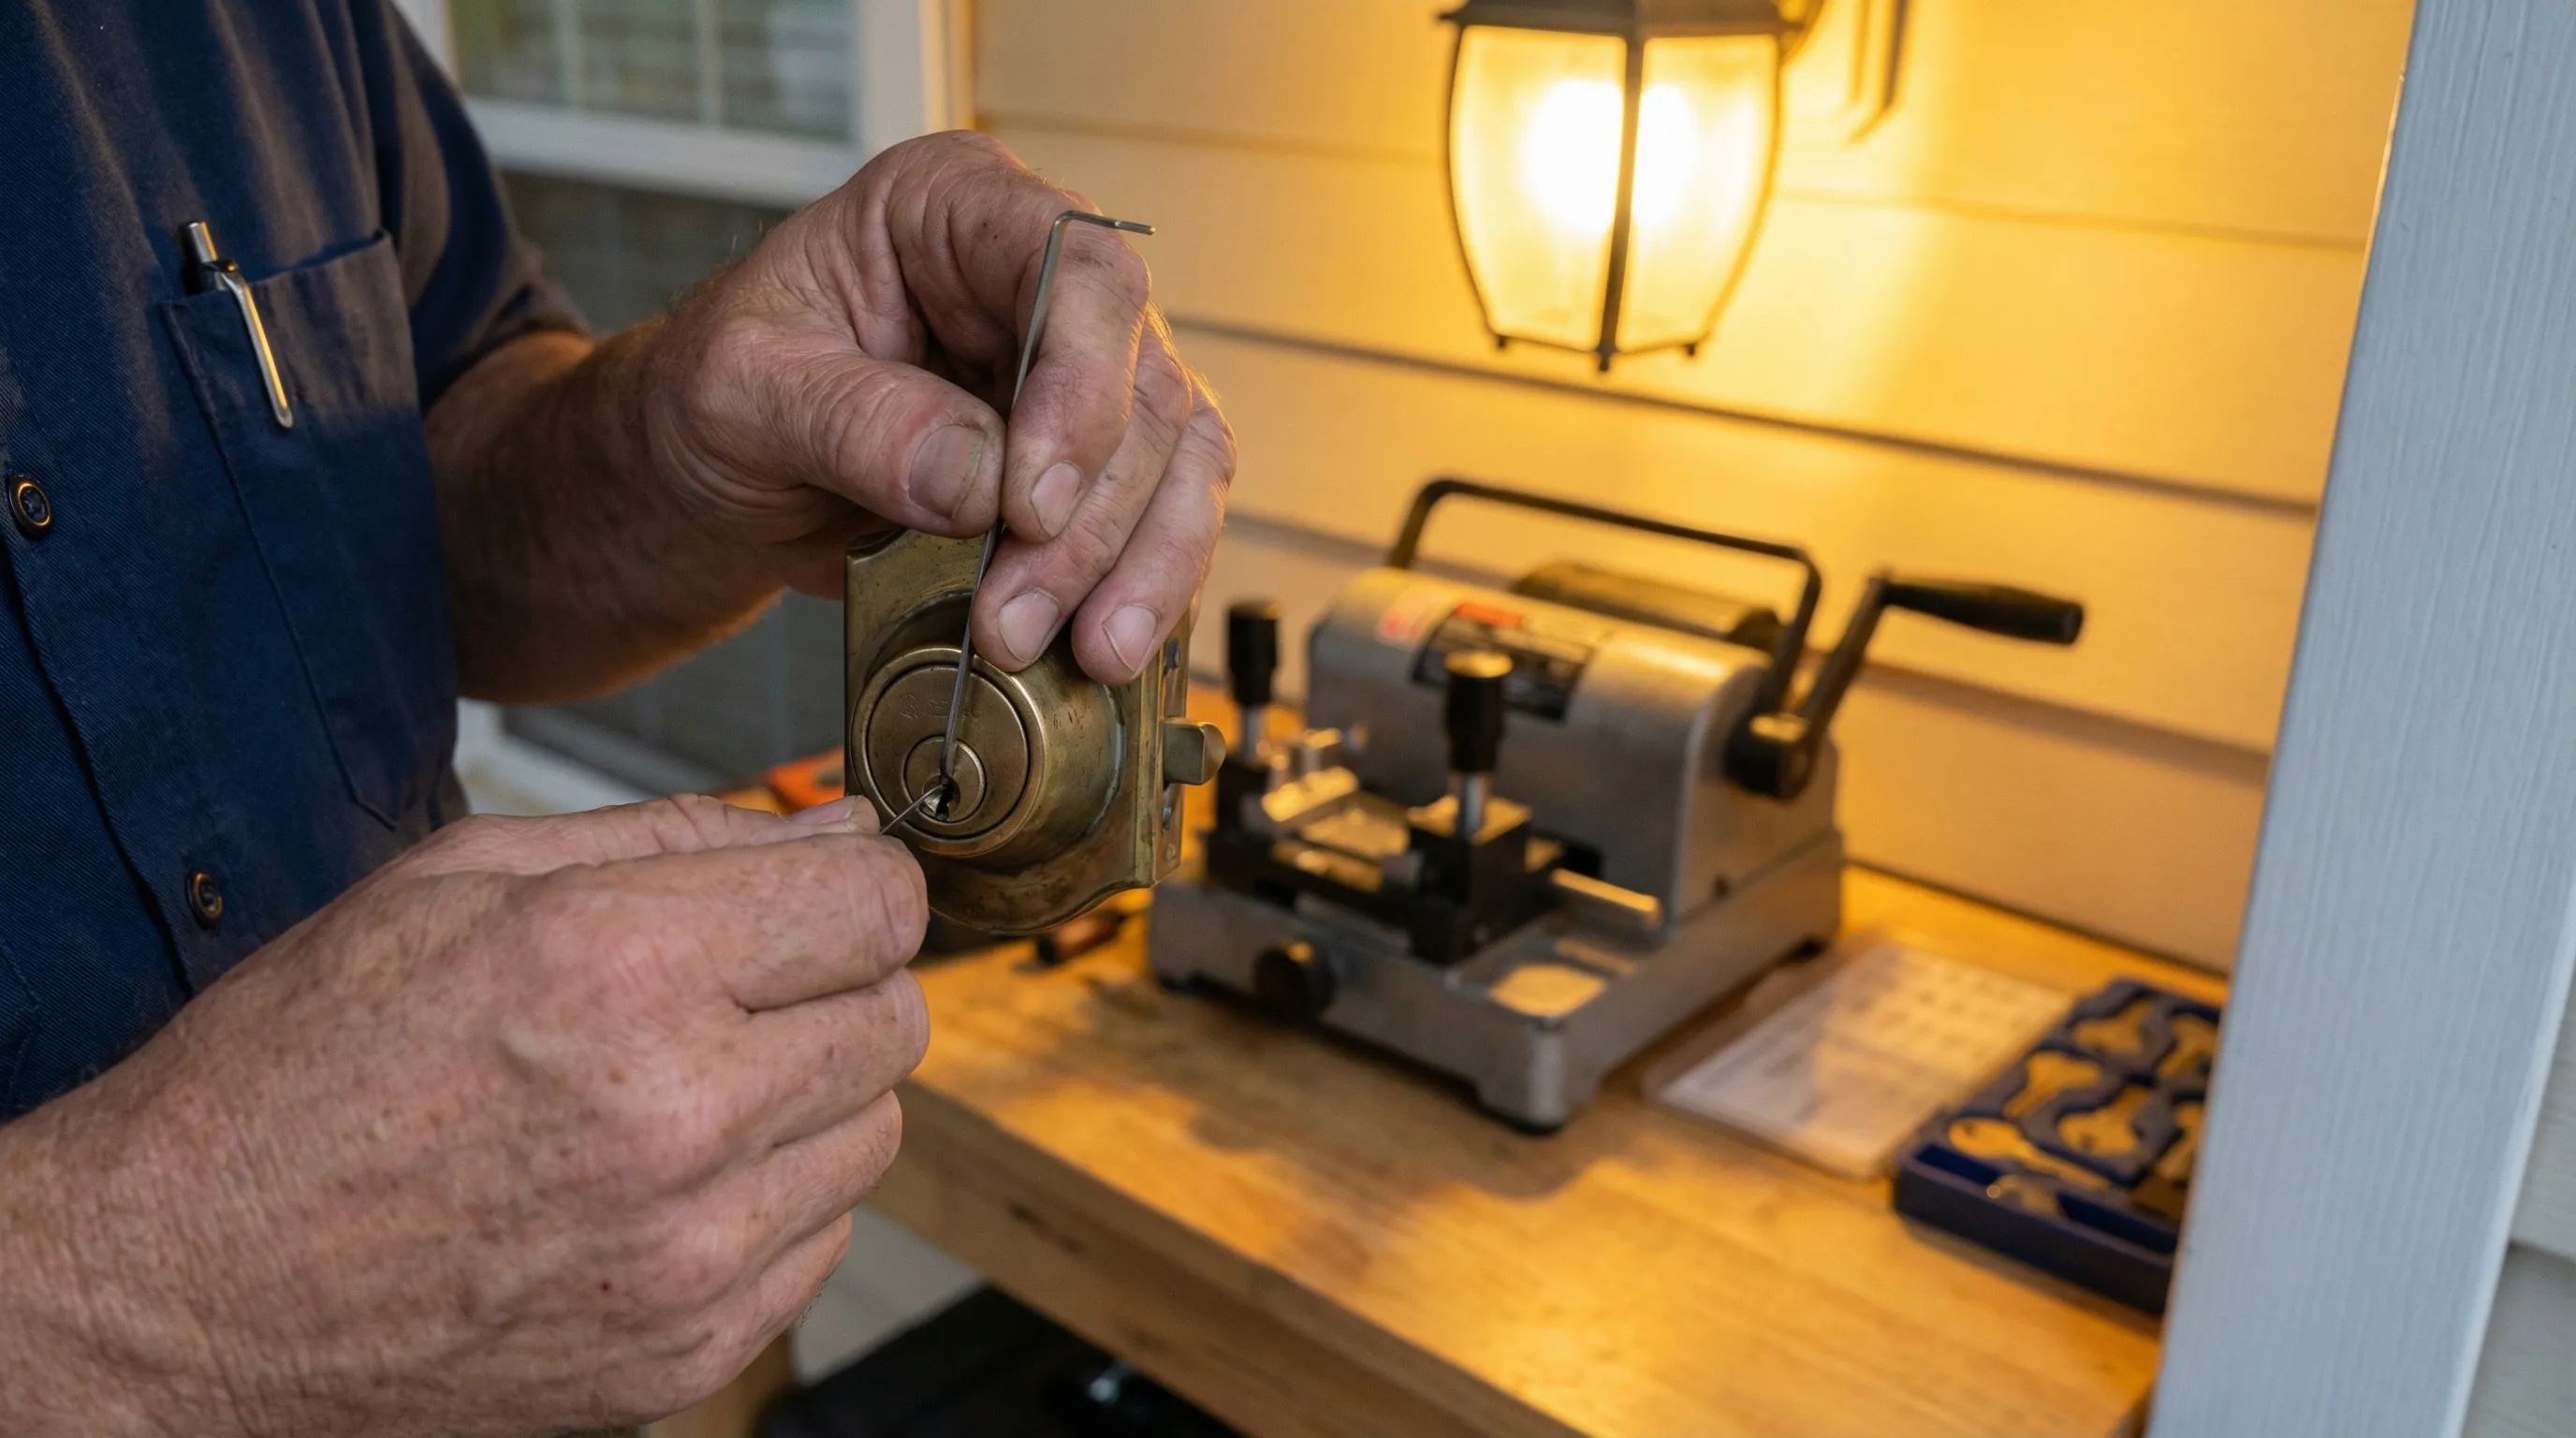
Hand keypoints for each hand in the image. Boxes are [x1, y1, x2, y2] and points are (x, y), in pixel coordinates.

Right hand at [0, 796, 927, 1436]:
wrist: (187, 1289)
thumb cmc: (299, 1072)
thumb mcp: (456, 884)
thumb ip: (674, 839)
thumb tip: (837, 832)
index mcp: (617, 967)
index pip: (878, 906)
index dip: (860, 886)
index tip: (824, 895)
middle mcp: (676, 1113)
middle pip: (895, 1018)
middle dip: (834, 985)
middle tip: (730, 992)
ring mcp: (688, 1250)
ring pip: (873, 1132)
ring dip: (807, 1099)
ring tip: (674, 1091)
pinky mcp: (687, 1349)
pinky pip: (821, 1241)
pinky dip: (769, 1203)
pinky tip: (657, 1184)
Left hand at [641, 130, 1236, 683]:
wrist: (709, 481)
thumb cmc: (712, 400)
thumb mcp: (738, 392)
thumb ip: (851, 422)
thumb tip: (974, 478)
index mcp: (955, 209)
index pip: (1079, 270)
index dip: (1079, 389)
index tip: (1028, 506)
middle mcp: (1039, 281)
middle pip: (1143, 383)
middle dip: (1091, 521)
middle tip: (1016, 618)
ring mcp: (1081, 377)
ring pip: (1179, 459)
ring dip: (1139, 567)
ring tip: (1079, 653)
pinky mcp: (1096, 468)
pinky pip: (1164, 521)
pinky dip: (1147, 592)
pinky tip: (1105, 652)